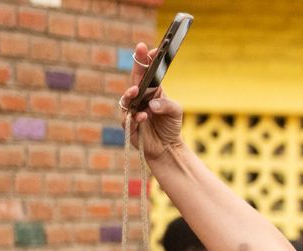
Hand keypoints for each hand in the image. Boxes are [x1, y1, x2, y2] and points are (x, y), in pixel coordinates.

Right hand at [119, 43, 183, 160]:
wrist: (167, 147)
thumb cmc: (170, 126)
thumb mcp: (176, 112)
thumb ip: (167, 105)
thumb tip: (152, 104)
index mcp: (151, 91)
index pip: (148, 73)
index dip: (148, 60)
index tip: (151, 49)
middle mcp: (139, 98)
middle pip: (135, 79)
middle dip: (137, 64)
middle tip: (140, 50)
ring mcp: (132, 110)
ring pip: (126, 99)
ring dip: (130, 93)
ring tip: (135, 90)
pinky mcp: (129, 126)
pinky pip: (128, 119)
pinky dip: (136, 117)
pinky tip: (144, 115)